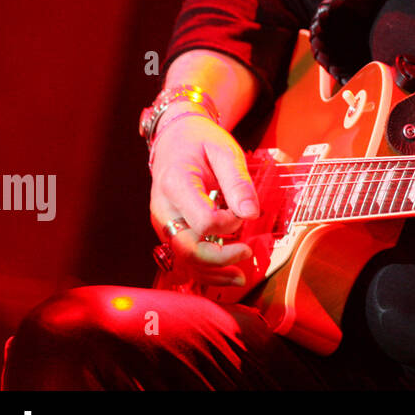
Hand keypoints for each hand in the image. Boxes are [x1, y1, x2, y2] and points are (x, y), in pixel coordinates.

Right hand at [148, 105, 258, 287]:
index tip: (244, 212)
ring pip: (183, 260)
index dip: (228, 225)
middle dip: (220, 258)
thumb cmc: (201, 142)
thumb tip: (250, 214)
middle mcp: (163, 209)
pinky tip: (226, 274)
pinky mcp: (169, 230)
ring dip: (212, 272)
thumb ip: (238, 182)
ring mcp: (163, 223)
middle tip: (248, 253)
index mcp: (176, 185)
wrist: (175, 138)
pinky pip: (183, 256)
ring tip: (240, 277)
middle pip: (188, 248)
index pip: (203, 222)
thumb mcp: (225, 151)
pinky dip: (204, 269)